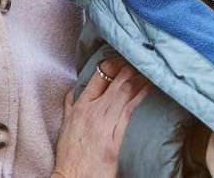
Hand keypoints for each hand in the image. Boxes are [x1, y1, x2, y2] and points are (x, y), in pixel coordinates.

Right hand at [52, 56, 149, 177]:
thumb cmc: (69, 155)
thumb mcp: (65, 126)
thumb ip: (69, 106)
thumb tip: (73, 91)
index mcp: (79, 108)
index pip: (96, 79)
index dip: (111, 66)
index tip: (120, 60)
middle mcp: (92, 113)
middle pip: (114, 83)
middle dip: (129, 68)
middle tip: (139, 59)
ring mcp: (103, 125)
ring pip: (124, 94)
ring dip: (138, 79)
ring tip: (148, 68)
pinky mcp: (114, 138)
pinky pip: (129, 112)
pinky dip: (140, 97)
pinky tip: (148, 88)